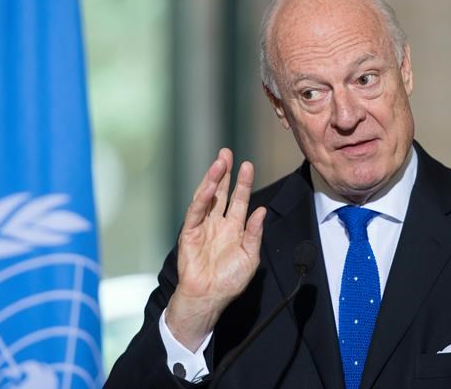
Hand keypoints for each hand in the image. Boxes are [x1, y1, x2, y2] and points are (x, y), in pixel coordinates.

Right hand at [165, 148, 266, 351]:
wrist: (209, 297)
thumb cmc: (230, 281)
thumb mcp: (249, 256)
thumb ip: (254, 233)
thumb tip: (261, 210)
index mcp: (234, 228)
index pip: (239, 200)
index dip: (243, 183)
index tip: (247, 165)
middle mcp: (218, 223)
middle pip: (221, 192)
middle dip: (224, 173)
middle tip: (226, 153)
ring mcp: (203, 226)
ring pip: (207, 198)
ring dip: (212, 180)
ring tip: (218, 163)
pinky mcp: (189, 233)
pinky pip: (195, 213)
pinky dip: (201, 199)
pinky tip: (208, 186)